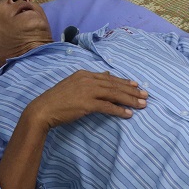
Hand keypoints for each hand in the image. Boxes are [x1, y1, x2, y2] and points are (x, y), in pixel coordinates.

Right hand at [25, 70, 147, 131]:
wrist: (43, 109)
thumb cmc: (57, 99)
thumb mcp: (74, 84)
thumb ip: (91, 80)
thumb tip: (107, 75)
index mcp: (85, 74)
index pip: (109, 78)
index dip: (124, 82)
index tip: (137, 85)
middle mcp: (88, 80)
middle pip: (115, 85)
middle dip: (132, 91)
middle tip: (145, 95)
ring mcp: (88, 91)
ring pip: (114, 94)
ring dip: (130, 100)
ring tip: (142, 104)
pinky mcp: (87, 104)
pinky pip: (107, 107)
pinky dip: (119, 110)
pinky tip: (128, 114)